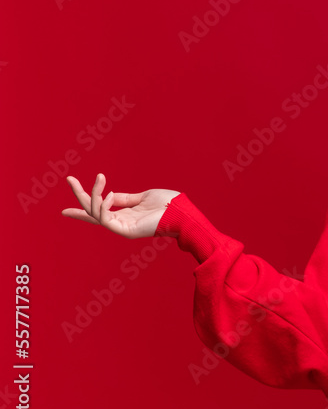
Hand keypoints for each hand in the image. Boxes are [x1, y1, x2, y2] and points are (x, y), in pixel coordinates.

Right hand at [61, 173, 180, 239]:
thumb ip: (125, 198)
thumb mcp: (142, 197)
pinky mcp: (125, 230)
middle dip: (80, 195)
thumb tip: (110, 195)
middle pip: (92, 211)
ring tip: (99, 178)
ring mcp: (122, 228)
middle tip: (69, 179)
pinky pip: (105, 218)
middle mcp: (121, 222)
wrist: (182, 212)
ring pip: (96, 212)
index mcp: (125, 215)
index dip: (82, 209)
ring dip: (93, 194)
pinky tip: (108, 194)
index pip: (98, 213)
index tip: (64, 209)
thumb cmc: (168, 204)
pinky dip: (102, 205)